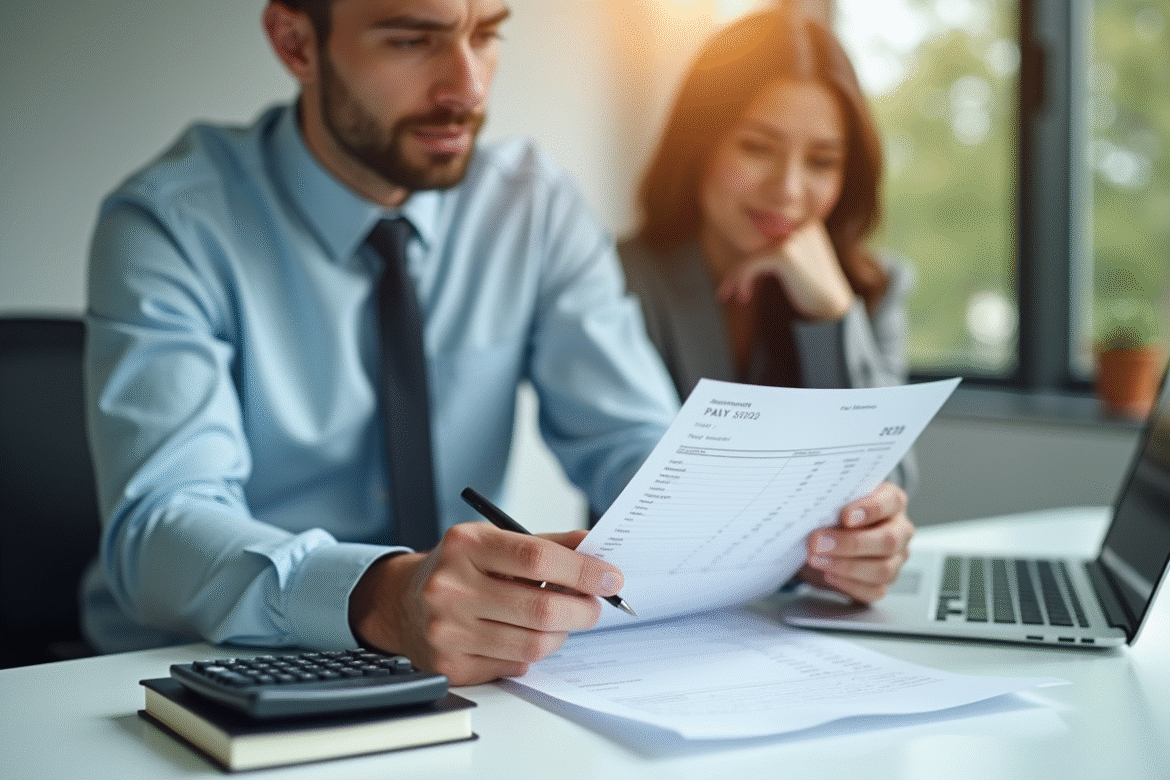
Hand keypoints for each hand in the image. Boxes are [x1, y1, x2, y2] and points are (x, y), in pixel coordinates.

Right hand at [348, 524, 623, 685]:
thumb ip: (547, 544)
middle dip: (582, 610)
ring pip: (531, 646)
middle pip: (540, 609)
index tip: (611, 578)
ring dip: (559, 635)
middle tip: (594, 607)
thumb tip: (595, 550)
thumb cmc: (460, 568)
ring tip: (560, 622)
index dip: (582, 571)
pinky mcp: (449, 665)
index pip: (537, 558)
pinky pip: (512, 667)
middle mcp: (450, 587)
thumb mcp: (494, 541)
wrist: (402, 602)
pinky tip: (520, 636)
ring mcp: (447, 630)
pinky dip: (528, 654)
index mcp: (466, 546)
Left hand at [717, 221, 853, 320]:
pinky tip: (744, 296)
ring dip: (735, 276)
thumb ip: (776, 245)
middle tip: (726, 289)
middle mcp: (799, 222)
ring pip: (750, 254)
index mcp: (804, 219)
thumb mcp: (797, 257)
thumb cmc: (812, 285)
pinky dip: (742, 280)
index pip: (763, 230)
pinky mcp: (785, 253)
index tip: (736, 275)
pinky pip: (751, 264)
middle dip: (738, 267)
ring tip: (729, 294)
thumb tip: (742, 246)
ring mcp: (793, 237)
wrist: (832, 305)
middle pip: (755, 241)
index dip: (747, 253)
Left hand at [798, 481, 913, 603]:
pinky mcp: (885, 582)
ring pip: (882, 569)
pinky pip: (874, 590)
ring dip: (846, 566)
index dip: (870, 509)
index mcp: (892, 502)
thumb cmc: (836, 515)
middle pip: (888, 540)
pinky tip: (829, 574)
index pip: (892, 501)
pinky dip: (848, 584)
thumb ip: (834, 503)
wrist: (827, 539)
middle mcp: (899, 530)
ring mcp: (896, 558)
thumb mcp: (835, 502)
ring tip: (818, 560)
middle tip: (819, 542)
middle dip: (851, 543)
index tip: (845, 516)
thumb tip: (817, 511)